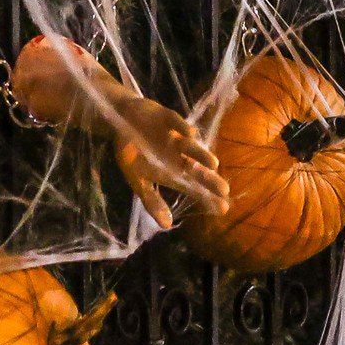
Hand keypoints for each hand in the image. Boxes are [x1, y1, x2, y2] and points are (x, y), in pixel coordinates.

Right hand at [108, 97, 228, 230]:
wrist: (120, 120)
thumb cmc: (131, 152)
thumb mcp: (137, 179)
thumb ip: (151, 201)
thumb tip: (166, 226)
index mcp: (171, 171)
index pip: (192, 186)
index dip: (206, 197)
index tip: (223, 209)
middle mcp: (178, 156)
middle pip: (196, 169)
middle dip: (209, 179)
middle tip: (224, 191)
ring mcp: (174, 137)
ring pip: (190, 147)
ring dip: (201, 154)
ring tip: (213, 164)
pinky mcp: (167, 118)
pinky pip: (175, 122)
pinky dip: (182, 127)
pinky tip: (190, 134)